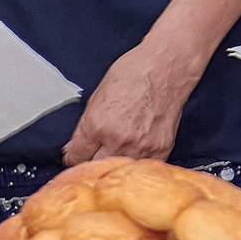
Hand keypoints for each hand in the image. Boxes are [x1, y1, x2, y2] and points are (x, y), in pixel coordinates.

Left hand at [62, 40, 199, 164]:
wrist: (166, 69)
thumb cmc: (134, 74)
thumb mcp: (97, 97)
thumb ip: (84, 127)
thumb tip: (74, 147)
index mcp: (97, 125)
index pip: (76, 158)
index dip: (73, 156)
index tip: (75, 155)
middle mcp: (118, 140)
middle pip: (96, 169)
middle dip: (91, 162)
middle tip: (93, 154)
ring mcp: (141, 147)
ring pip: (119, 171)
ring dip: (114, 163)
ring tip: (116, 148)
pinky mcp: (160, 150)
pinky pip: (141, 165)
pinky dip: (135, 160)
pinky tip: (134, 147)